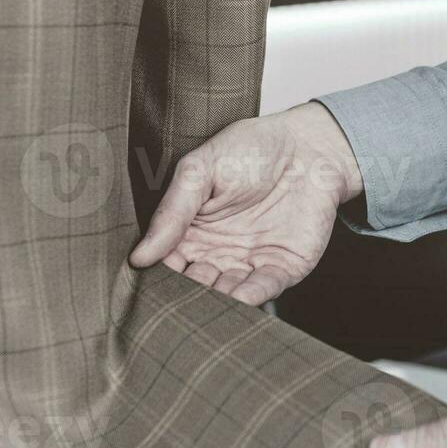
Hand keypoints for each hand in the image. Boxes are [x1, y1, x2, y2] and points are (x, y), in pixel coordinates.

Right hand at [129, 103, 362, 305]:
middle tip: (176, 298)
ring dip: (215, 302)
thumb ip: (171, 212)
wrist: (307, 145)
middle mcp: (216, 253)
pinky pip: (262, 290)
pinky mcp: (281, 268)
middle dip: (185, 295)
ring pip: (225, 295)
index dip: (155, 276)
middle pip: (193, 287)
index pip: (165, 264)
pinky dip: (250, 298)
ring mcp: (248, 263)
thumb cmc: (250, 149)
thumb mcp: (199, 171)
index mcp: (189, 232)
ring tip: (205, 302)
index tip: (146, 284)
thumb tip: (140, 256)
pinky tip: (238, 298)